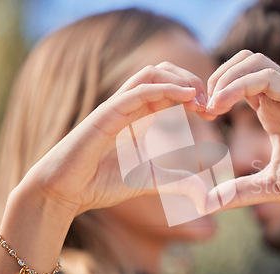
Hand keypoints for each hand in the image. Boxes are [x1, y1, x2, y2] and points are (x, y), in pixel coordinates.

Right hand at [20, 63, 207, 214]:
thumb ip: (179, 182)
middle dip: (191, 82)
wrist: (67, 192)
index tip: (212, 113)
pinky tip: (186, 96)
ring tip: (199, 99)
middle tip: (209, 104)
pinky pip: (137, 91)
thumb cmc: (103, 183)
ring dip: (180, 80)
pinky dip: (164, 89)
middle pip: (163, 73)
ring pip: (151, 73)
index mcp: (140, 116)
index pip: (170, 90)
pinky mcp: (106, 114)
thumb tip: (206, 194)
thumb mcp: (153, 181)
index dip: (194, 95)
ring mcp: (117, 107)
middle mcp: (130, 106)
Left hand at [205, 50, 279, 208]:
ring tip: (212, 106)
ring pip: (252, 61)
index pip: (239, 83)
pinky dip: (238, 84)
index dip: (216, 93)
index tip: (203, 117)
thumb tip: (209, 205)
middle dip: (216, 78)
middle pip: (243, 62)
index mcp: (274, 113)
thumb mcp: (272, 186)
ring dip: (225, 77)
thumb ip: (240, 192)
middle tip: (203, 108)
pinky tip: (223, 106)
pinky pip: (265, 76)